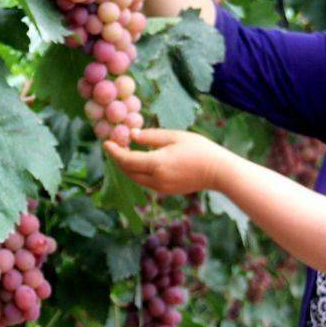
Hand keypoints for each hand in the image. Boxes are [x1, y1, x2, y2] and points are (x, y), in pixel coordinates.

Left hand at [103, 129, 229, 194]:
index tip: (106, 142)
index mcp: (157, 164)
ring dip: (127, 166)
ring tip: (126, 151)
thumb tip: (132, 135)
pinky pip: (145, 182)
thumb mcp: (175, 136)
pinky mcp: (166, 191)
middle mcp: (156, 179)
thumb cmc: (200, 149)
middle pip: (127, 171)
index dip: (113, 151)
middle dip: (118, 159)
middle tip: (115, 145)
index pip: (126, 159)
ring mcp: (161, 188)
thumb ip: (151, 136)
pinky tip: (141, 161)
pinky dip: (138, 172)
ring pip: (135, 178)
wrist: (219, 172)